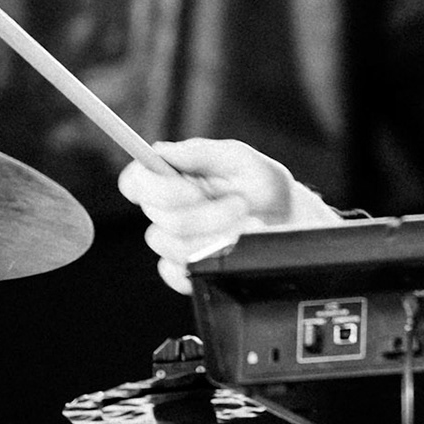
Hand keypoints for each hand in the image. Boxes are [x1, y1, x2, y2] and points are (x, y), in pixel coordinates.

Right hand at [117, 138, 338, 293]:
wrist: (288, 221)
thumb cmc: (261, 185)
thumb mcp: (239, 158)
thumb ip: (200, 152)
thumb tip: (161, 151)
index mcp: (171, 177)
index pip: (135, 182)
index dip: (153, 188)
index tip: (190, 190)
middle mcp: (167, 209)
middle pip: (159, 216)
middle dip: (205, 212)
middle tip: (239, 205)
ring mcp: (174, 241)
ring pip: (170, 245)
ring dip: (213, 236)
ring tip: (246, 226)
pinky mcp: (184, 268)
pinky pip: (176, 272)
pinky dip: (205, 260)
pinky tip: (230, 250)